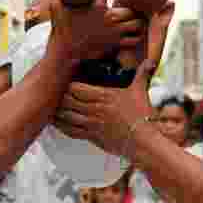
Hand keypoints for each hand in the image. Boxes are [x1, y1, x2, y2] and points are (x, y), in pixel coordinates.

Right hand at [46, 0, 144, 62]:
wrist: (65, 56)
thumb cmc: (61, 34)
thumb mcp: (55, 12)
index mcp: (95, 6)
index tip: (98, 2)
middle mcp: (107, 18)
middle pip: (127, 8)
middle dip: (124, 10)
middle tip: (120, 14)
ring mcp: (113, 32)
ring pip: (136, 23)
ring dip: (134, 23)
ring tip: (130, 25)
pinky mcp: (115, 45)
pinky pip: (134, 40)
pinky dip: (135, 39)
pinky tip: (130, 38)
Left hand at [53, 3, 175, 152]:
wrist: (143, 141)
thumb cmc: (142, 117)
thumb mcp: (140, 92)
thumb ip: (142, 74)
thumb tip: (151, 62)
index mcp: (104, 96)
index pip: (76, 88)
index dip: (68, 85)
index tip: (66, 83)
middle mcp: (95, 109)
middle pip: (68, 101)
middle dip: (61, 96)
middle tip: (56, 93)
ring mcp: (92, 124)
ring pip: (66, 116)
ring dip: (58, 111)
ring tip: (51, 107)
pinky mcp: (92, 137)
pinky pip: (71, 131)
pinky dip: (62, 127)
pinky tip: (57, 124)